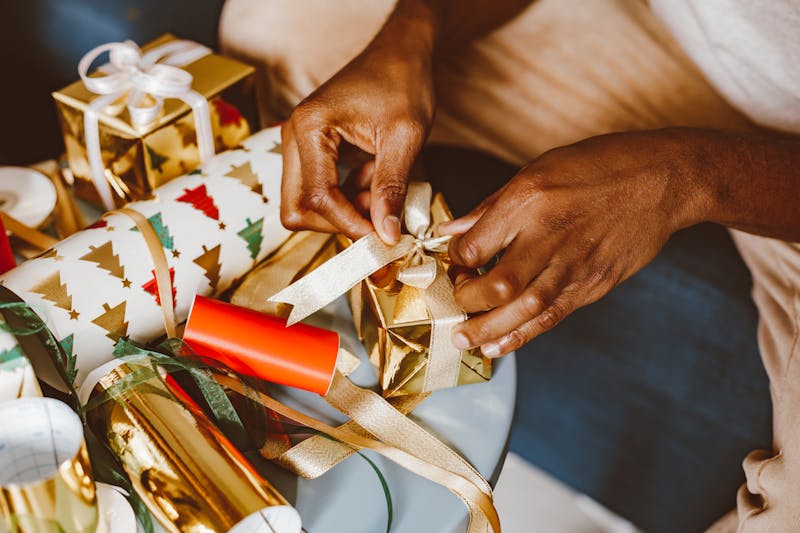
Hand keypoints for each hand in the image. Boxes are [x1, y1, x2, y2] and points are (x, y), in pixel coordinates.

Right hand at [280, 34, 434, 243]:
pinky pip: (318, 191)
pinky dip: (346, 197)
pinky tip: (373, 180)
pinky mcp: (311, 151)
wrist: (401, 53)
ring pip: (306, 204)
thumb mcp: (404, 137)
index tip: (383, 236)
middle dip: (340, 222)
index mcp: (309, 127)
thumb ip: (391, 187)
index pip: (317, 198)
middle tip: (379, 218)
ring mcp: (299, 144)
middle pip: (298, 208)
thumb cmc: (403, 82)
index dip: (350, 224)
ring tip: (380, 190)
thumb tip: (386, 235)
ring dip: (345, 210)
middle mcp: (293, 136)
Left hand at [439, 130, 704, 356]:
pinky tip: (497, 346)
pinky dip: (522, 335)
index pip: (477, 244)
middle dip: (467, 301)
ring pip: (525, 309)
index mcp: (530, 200)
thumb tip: (451, 232)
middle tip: (455, 303)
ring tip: (463, 340)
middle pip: (499, 284)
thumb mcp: (538, 170)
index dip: (456, 261)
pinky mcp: (593, 285)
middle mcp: (551, 235)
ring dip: (489, 329)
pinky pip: (552, 317)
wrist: (664, 181)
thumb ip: (492, 207)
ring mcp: (575, 264)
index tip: (454, 264)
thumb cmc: (600, 166)